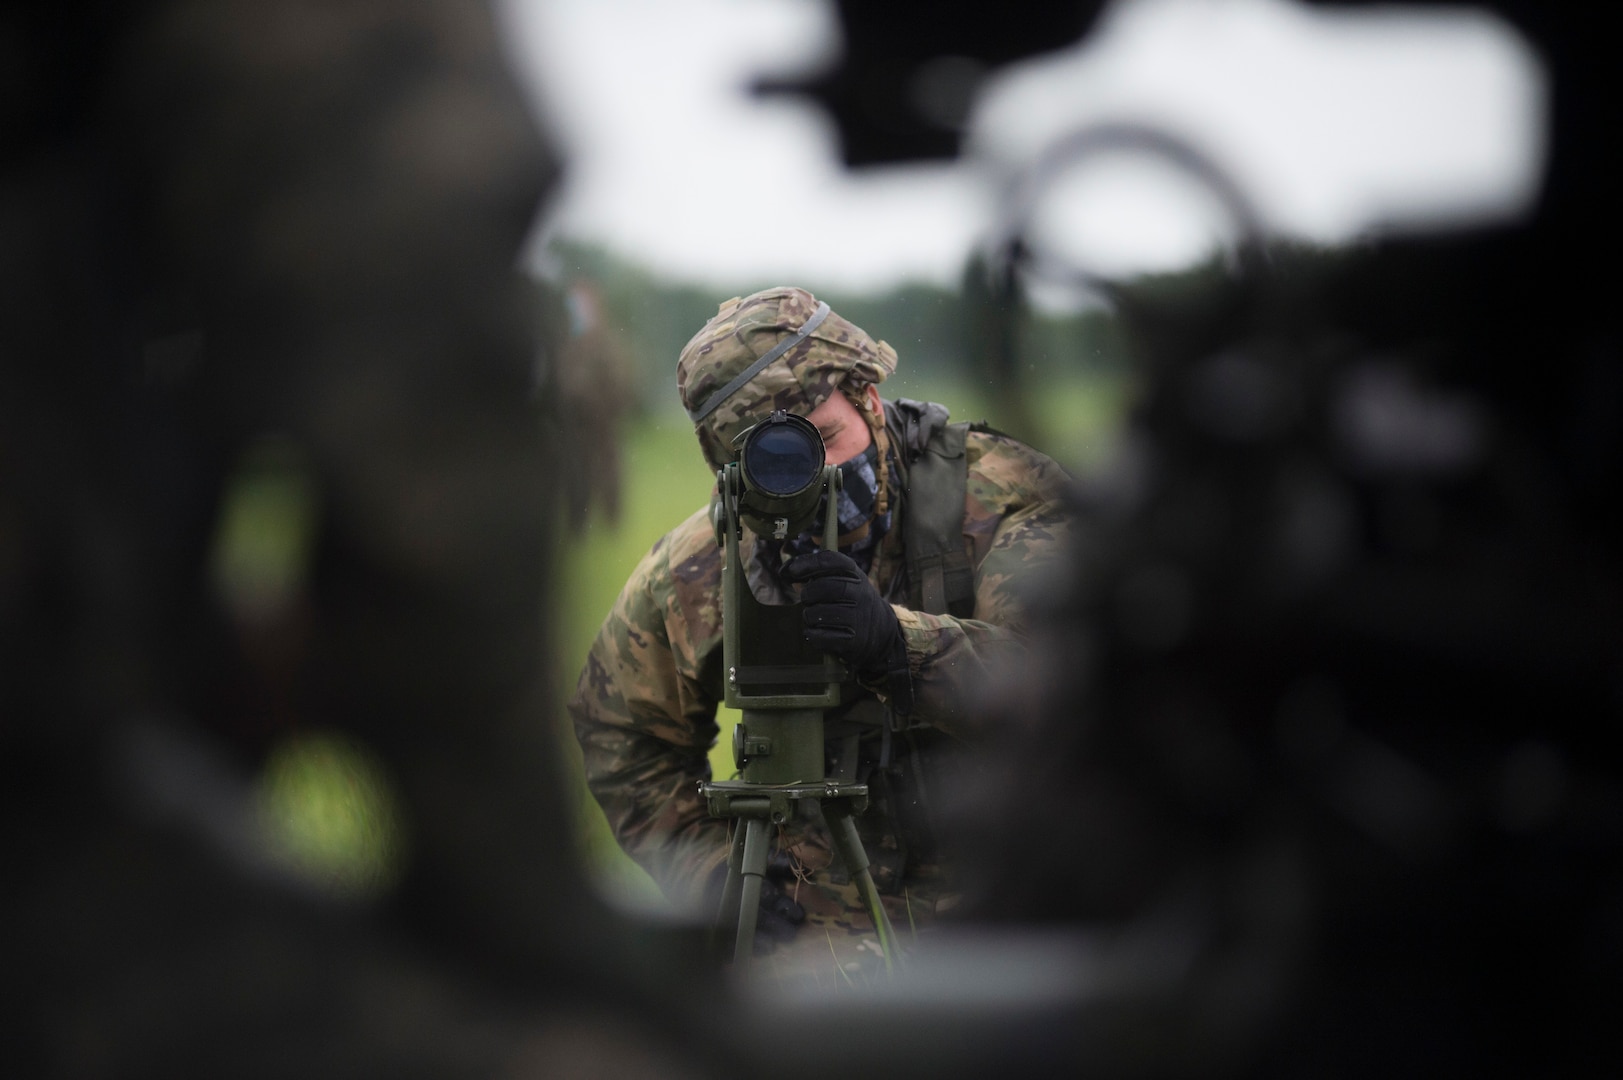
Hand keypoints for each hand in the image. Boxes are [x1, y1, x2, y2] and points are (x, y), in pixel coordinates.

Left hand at [781, 550, 906, 682]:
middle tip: (808, 600)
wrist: (881, 632)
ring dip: (809, 616)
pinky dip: (812, 635)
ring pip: (817, 614)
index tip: (790, 571)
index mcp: (855, 574)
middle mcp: (860, 593)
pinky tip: (817, 632)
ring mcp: (858, 617)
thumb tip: (785, 571)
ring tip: (816, 618)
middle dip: (807, 594)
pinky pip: (819, 636)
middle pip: (822, 587)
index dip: (807, 563)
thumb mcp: (844, 580)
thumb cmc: (851, 602)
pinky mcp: (853, 640)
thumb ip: (817, 573)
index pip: (831, 561)